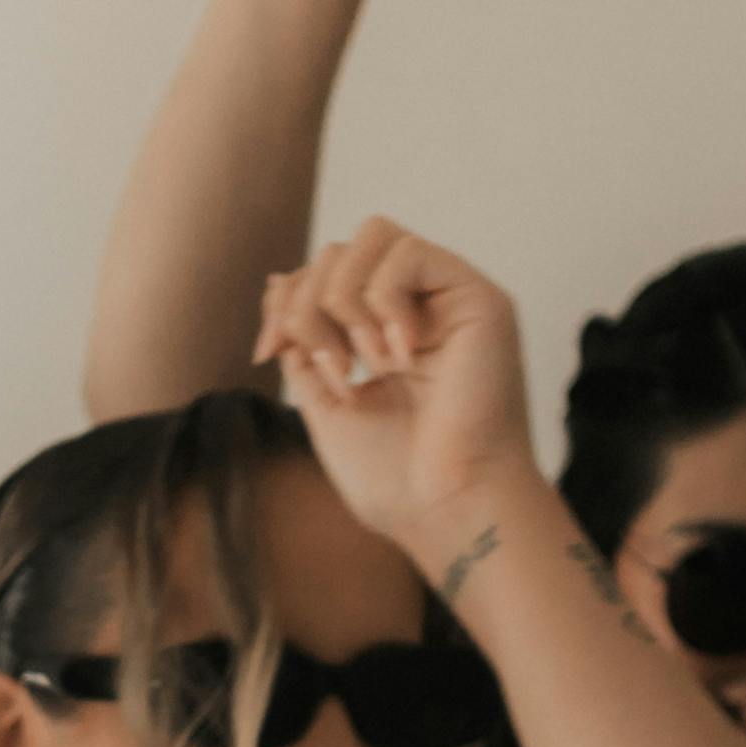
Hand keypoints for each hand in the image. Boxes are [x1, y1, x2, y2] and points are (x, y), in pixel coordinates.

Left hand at [256, 218, 535, 574]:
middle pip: (340, 251)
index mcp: (381, 332)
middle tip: (329, 371)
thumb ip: (302, 339)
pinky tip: (399, 355)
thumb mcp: (321, 399)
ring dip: (344, 303)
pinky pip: (407, 253)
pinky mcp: (478, 298)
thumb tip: (276, 279)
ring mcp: (448, 300)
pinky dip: (383, 301)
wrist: (444, 508)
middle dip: (309, 306)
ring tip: (366, 365)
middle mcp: (418, 309)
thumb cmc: (394, 476)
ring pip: (372, 237)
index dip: (285, 300)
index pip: (324, 273)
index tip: (267, 352)